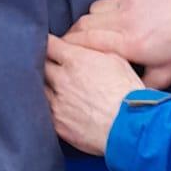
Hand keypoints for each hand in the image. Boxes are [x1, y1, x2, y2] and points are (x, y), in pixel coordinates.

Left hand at [44, 34, 140, 154]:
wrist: (129, 126)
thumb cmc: (128, 92)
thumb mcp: (116, 59)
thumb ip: (93, 51)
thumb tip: (83, 49)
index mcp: (75, 60)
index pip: (49, 45)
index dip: (49, 44)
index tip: (50, 47)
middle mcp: (62, 80)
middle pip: (41, 66)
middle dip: (46, 64)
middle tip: (53, 66)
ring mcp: (57, 103)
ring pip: (41, 89)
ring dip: (46, 87)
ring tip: (57, 89)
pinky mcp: (57, 124)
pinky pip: (45, 111)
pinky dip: (50, 107)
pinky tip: (61, 108)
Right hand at [63, 0, 170, 88]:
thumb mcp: (167, 73)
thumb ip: (140, 85)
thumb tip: (122, 93)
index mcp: (131, 43)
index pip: (86, 42)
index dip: (70, 48)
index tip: (64, 54)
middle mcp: (125, 18)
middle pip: (83, 25)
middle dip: (75, 36)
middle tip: (76, 46)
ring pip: (94, 9)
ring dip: (92, 21)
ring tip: (101, 31)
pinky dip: (110, 7)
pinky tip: (122, 15)